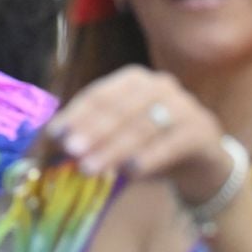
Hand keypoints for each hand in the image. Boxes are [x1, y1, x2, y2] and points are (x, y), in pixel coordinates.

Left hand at [47, 64, 233, 203]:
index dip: (75, 114)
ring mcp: (185, 106)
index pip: (99, 94)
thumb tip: (49, 142)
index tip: (54, 135)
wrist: (201, 162)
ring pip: (142, 128)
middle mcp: (160, 85)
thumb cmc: (148, 144)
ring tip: (89, 168)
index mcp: (133, 79)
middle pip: (119, 110)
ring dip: (112, 149)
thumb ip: (88, 133)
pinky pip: (171, 145)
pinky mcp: (202, 131)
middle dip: (92, 131)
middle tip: (70, 151)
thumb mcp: (116, 135)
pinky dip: (148, 158)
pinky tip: (129, 172)